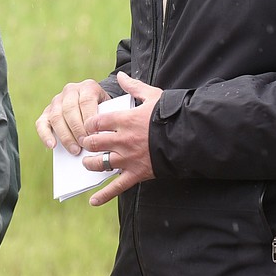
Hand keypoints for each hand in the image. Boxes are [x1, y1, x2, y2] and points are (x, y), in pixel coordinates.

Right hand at [35, 79, 109, 154]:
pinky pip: (41, 123)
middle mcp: (70, 90)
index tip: (94, 134)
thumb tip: (102, 136)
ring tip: (74, 150)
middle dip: (77, 129)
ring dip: (65, 135)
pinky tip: (52, 146)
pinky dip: (45, 135)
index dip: (89, 119)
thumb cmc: (103, 110)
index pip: (86, 101)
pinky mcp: (46, 112)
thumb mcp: (109, 109)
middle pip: (70, 109)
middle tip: (85, 144)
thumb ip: (106, 117)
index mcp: (88, 86)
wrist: (94, 104)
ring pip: (56, 116)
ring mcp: (56, 101)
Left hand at [79, 72, 162, 205]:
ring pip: (100, 163)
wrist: (190, 137)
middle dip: (86, 143)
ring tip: (88, 162)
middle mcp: (123, 140)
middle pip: (94, 143)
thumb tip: (120, 75)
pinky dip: (104, 195)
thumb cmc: (171, 115)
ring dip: (90, 163)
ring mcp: (128, 159)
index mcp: (125, 120)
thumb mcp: (153, 96)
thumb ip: (134, 87)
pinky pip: (117, 187)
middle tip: (85, 143)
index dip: (88, 124)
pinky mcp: (136, 174)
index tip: (88, 125)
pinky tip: (92, 201)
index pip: (96, 121)